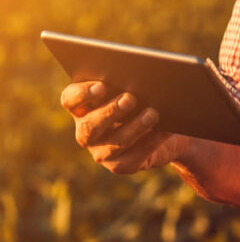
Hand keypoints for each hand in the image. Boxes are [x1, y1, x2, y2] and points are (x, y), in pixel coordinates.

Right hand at [61, 81, 190, 173]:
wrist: (166, 126)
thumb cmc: (145, 96)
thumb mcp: (135, 87)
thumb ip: (128, 80)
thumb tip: (138, 76)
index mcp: (82, 107)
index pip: (70, 99)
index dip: (83, 93)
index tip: (102, 86)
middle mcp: (86, 131)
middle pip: (91, 124)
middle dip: (111, 111)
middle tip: (130, 98)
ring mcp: (100, 151)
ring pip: (116, 142)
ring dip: (135, 127)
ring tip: (152, 113)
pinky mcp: (120, 165)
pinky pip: (135, 156)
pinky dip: (152, 141)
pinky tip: (165, 130)